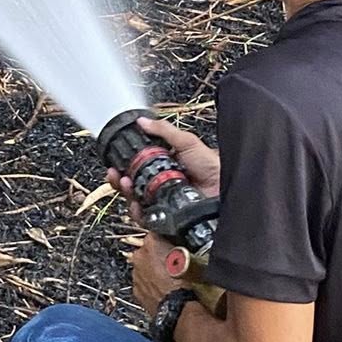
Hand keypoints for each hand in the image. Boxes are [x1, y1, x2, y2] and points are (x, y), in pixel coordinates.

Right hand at [106, 115, 220, 218]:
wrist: (225, 194)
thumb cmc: (213, 169)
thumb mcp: (188, 142)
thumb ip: (164, 130)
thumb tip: (142, 121)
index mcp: (165, 166)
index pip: (138, 165)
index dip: (125, 163)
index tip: (116, 159)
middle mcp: (161, 185)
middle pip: (132, 183)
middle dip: (119, 178)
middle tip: (116, 173)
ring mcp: (162, 203)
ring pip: (134, 200)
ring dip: (125, 192)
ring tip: (125, 184)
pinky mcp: (164, 220)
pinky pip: (144, 218)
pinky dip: (136, 212)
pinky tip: (137, 204)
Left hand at [131, 231, 185, 318]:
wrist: (178, 306)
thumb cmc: (184, 282)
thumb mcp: (186, 256)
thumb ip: (175, 247)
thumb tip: (176, 245)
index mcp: (151, 243)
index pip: (154, 235)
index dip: (163, 241)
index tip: (168, 246)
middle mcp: (139, 257)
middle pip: (145, 251)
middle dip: (154, 256)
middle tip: (168, 264)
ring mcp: (136, 274)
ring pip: (142, 268)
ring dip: (151, 271)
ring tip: (166, 278)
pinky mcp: (136, 289)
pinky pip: (142, 283)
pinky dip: (149, 285)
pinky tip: (161, 289)